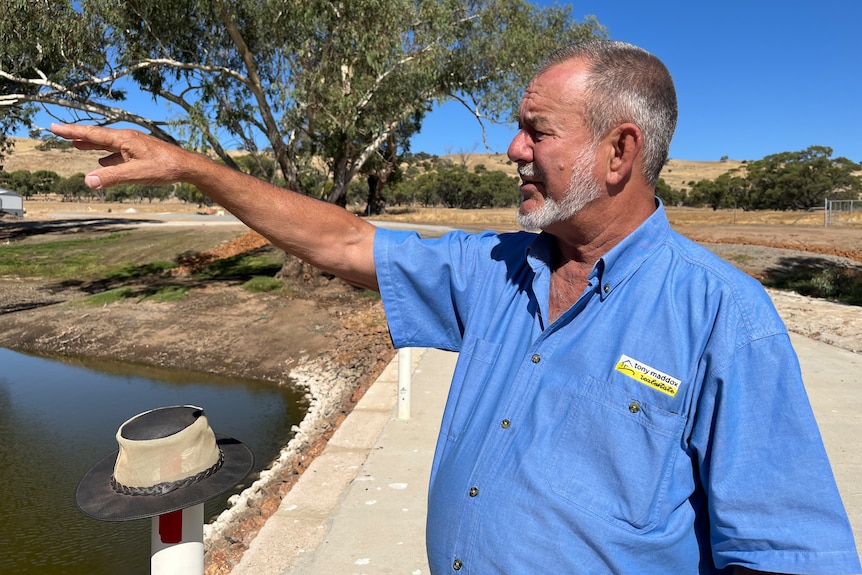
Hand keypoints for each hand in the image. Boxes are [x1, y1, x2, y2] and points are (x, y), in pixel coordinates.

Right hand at [49, 124, 198, 189]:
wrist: (187, 166)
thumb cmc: (164, 168)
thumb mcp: (136, 174)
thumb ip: (111, 177)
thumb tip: (87, 181)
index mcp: (124, 139)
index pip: (92, 134)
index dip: (72, 132)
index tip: (54, 127)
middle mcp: (127, 139)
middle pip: (98, 137)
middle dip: (79, 136)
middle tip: (60, 133)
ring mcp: (134, 145)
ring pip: (108, 145)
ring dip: (92, 146)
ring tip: (78, 145)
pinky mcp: (141, 153)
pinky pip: (118, 154)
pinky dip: (107, 157)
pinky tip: (103, 163)